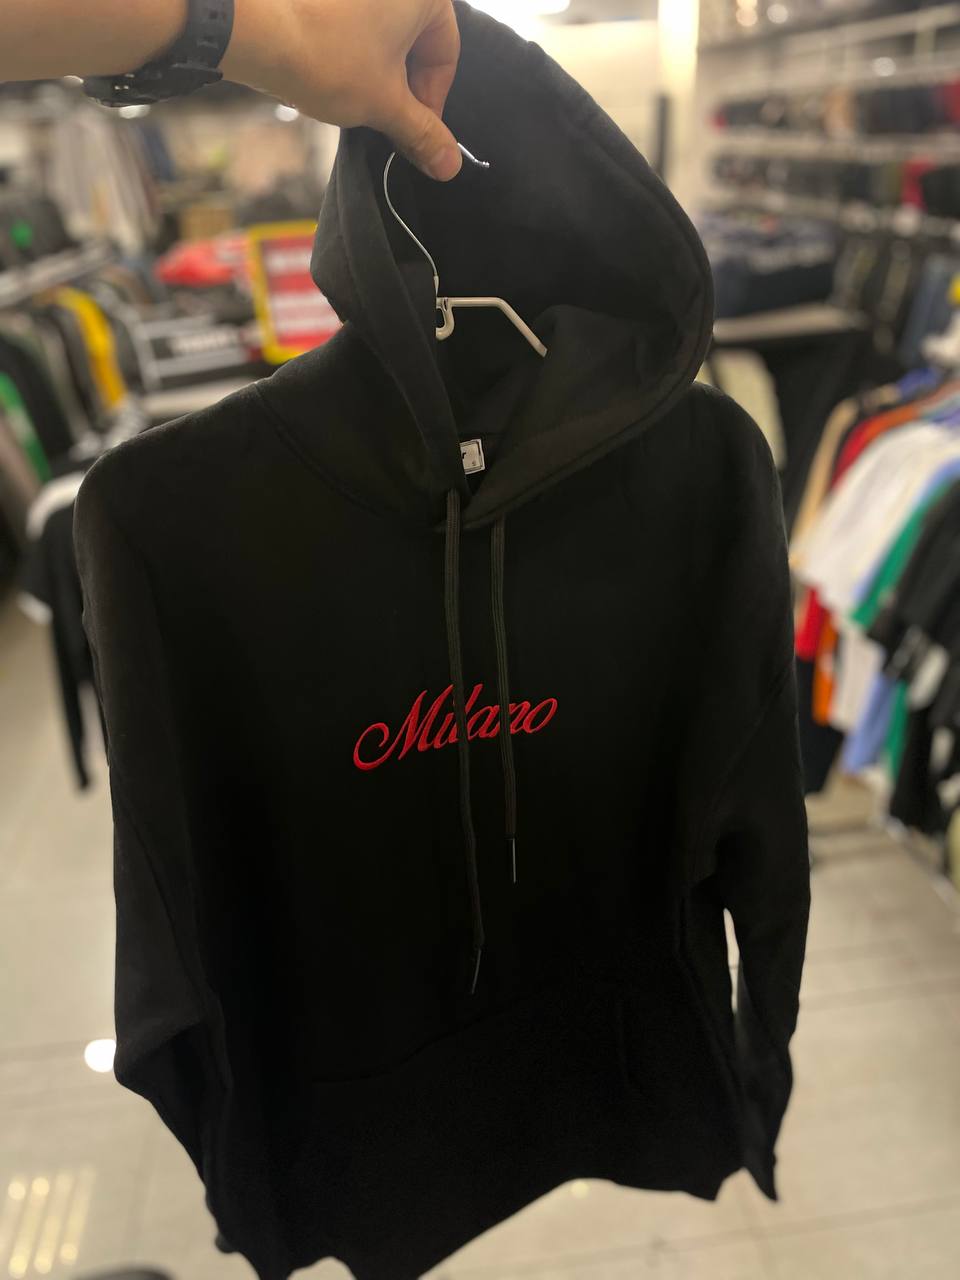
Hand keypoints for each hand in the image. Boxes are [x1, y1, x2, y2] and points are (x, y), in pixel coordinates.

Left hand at [223, 0, 462, 180]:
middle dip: (403, 86)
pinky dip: (351, 51)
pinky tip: (333, 75)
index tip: (414, 129)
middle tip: (384, 119)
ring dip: (377, 73)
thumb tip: (450, 166)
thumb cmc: (328, 57)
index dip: (432, 101)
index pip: (445, 54)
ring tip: (354, 99)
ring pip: (383, 34)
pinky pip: (353, 21)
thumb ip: (423, 135)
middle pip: (415, 41)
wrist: (257, 30)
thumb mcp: (386, 105)